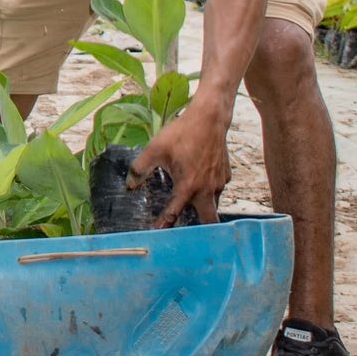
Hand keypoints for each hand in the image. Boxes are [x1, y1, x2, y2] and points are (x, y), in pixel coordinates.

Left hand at [130, 104, 228, 226]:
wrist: (210, 119)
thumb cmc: (182, 134)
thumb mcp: (155, 149)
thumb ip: (139, 169)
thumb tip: (130, 185)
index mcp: (188, 186)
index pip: (174, 214)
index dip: (163, 226)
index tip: (156, 235)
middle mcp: (207, 190)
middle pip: (208, 222)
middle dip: (200, 232)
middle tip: (187, 236)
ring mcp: (219, 184)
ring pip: (214, 206)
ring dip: (204, 212)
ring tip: (191, 214)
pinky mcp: (226, 176)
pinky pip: (218, 192)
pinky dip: (210, 195)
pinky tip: (200, 189)